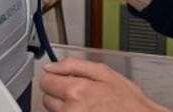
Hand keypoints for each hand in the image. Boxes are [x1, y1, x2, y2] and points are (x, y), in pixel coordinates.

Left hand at [40, 58, 168, 111]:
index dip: (56, 78)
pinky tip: (85, 111)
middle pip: (47, 98)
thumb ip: (72, 65)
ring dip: (64, 107)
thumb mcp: (103, 72)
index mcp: (76, 90)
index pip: (45, 81)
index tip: (64, 79)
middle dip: (60, 94)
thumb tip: (50, 67)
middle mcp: (71, 110)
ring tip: (85, 105)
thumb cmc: (126, 100)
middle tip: (80, 93)